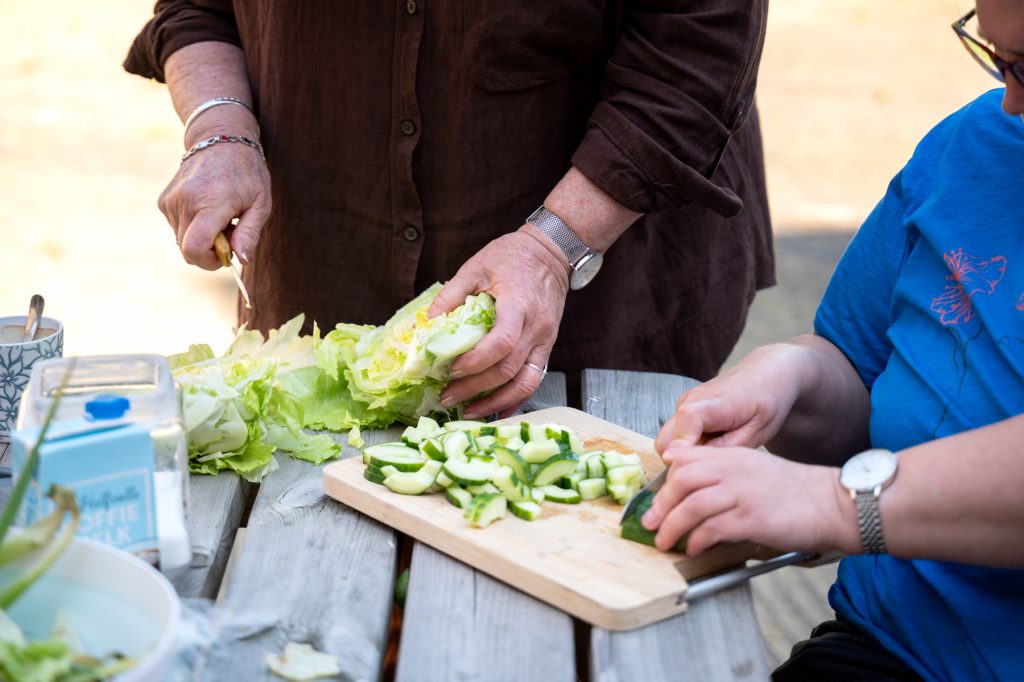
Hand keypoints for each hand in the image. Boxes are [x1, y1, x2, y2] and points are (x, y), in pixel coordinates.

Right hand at [158, 118, 270, 269]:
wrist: (221, 139)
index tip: (227, 254)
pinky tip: (207, 210)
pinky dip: (193, 227)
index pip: (194, 248)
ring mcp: (170, 200)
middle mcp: (185, 201)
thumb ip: (250, 234)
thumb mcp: (261, 203)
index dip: (209, 261)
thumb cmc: (247, 173)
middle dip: (210, 251)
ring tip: (221, 217)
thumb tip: (242, 261)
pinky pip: (177, 228)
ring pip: (182, 241)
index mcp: (211, 202)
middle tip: (230, 232)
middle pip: (188, 250)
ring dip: (203, 238)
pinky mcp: (164, 201)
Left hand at [428, 225, 569, 417]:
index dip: (476, 361)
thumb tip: (424, 324)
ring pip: (524, 382)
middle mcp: (535, 327)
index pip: (502, 342)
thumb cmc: (512, 257)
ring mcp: (545, 340)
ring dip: (496, 401)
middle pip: (508, 369)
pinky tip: (498, 410)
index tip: (452, 369)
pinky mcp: (547, 347)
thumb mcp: (476, 267)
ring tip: (469, 411)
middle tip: (448, 396)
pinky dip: (516, 399)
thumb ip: (450, 295)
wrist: (551, 253)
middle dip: (475, 388)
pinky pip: (534, 380)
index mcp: (518, 304)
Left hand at [641, 443, 859, 555]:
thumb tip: (691, 487)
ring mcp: (743, 493)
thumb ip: (724, 472)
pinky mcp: (753, 518)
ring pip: (691, 506)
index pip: (685, 459)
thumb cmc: (797, 492)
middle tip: (650, 523)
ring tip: (664, 542)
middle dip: (660, 505)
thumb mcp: (756, 469)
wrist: (835, 503)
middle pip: (681, 480)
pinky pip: (712, 528)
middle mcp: (734, 469)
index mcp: (733, 456)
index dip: (664, 480)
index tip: (655, 499)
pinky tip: (693, 548)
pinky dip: (696, 540)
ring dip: (672, 527)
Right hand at [654, 343, 806, 453]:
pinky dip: (687, 444)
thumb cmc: (766, 403)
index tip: (684, 468)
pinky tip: (711, 440)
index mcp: (715, 403)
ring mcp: (684, 402)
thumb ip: (726, 448)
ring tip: (714, 450)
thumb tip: (696, 462)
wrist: (765, 375)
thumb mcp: (756, 432)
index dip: (682, 446)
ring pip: (666, 440)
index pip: (688, 419)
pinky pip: (674, 434)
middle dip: (682, 459)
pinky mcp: (682, 407)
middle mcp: (691, 399)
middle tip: (710, 465)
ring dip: (684, 452)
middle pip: (666, 440)